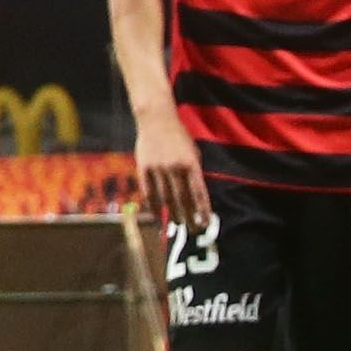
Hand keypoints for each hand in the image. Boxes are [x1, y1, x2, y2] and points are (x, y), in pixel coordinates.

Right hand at [133, 116, 210, 239]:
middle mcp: (175, 168)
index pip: (199, 193)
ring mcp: (158, 169)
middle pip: (183, 199)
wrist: (156, 119)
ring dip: (172, 214)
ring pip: (166, 198)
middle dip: (189, 217)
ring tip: (177, 225)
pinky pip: (149, 192)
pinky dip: (153, 206)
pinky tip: (158, 216)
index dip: (202, 210)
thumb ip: (194, 172)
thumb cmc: (178, 136)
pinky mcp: (144, 168)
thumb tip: (196, 197)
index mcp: (191, 163)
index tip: (206, 224)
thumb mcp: (193, 151)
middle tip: (193, 230)